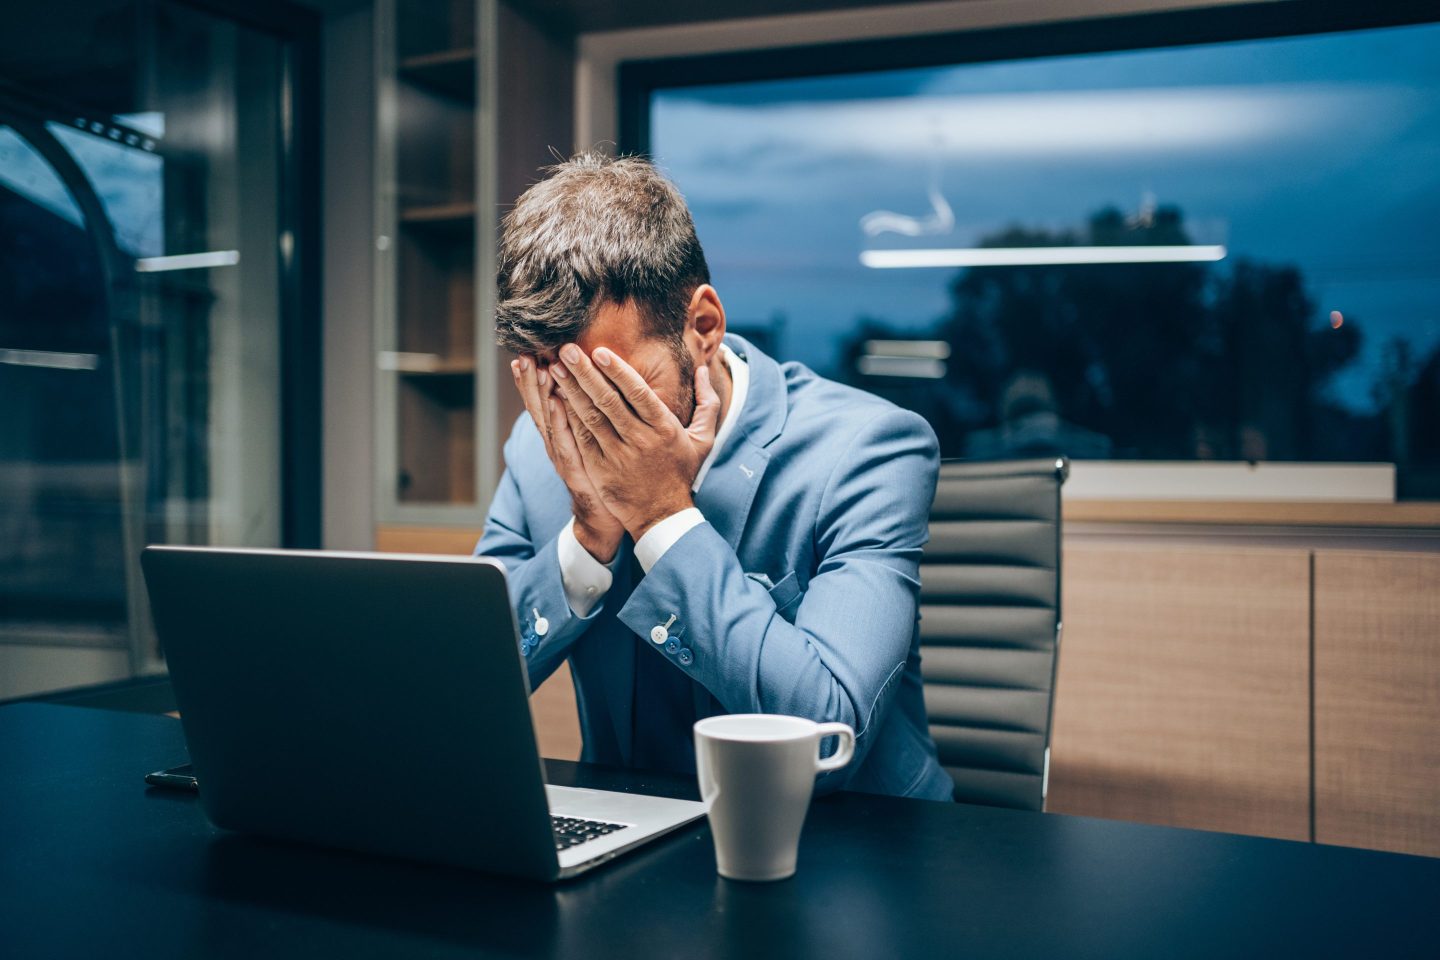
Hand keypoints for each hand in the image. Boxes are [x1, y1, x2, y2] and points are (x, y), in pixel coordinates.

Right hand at [510, 355, 622, 562]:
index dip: (532, 380)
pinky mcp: (576, 471)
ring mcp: (563, 457)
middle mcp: (556, 444)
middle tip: (524, 354)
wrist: (604, 518)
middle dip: (530, 381)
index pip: (542, 402)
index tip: (526, 354)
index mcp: (559, 434)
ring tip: (538, 368)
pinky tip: (556, 403)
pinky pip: (567, 442)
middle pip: (539, 408)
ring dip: (542, 394)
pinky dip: (560, 422)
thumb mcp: (591, 443)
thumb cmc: (601, 476)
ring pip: (549, 421)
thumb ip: (587, 417)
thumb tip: (586, 388)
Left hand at [551, 343, 720, 541]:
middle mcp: (639, 440)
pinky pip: (581, 438)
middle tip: (567, 350)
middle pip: (608, 401)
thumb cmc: (681, 472)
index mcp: (664, 428)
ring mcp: (617, 455)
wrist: (661, 516)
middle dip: (586, 373)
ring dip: (571, 391)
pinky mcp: (600, 469)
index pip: (638, 393)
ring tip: (556, 368)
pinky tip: (556, 398)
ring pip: (590, 417)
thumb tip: (703, 370)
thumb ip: (707, 403)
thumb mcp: (704, 439)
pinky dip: (568, 417)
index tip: (599, 351)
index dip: (618, 371)